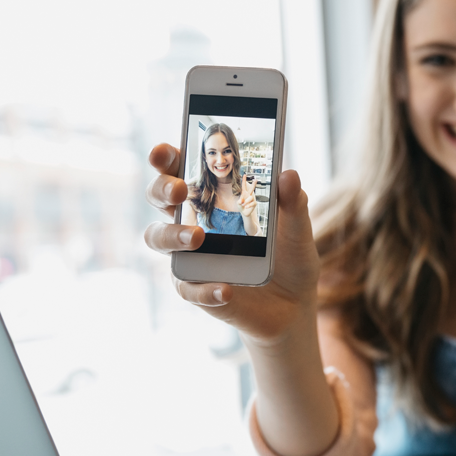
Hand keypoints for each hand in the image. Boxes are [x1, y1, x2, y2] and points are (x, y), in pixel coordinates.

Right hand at [143, 143, 319, 343]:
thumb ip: (292, 203)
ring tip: (197, 238)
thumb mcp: (297, 229)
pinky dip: (204, 289)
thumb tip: (288, 175)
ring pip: (158, 238)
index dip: (167, 157)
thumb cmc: (289, 256)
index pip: (182, 169)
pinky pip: (187, 288)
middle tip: (179, 190)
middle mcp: (193, 222)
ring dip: (171, 235)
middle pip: (159, 197)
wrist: (295, 304)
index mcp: (214, 197)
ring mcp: (190, 256)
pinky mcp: (196, 288)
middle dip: (162, 189)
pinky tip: (226, 289)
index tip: (165, 151)